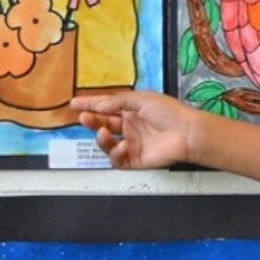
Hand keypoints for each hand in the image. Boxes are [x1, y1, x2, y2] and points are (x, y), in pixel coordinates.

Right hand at [70, 91, 195, 168]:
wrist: (186, 133)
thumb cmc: (169, 112)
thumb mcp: (142, 99)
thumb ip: (118, 102)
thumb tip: (99, 105)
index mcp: (133, 110)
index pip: (107, 106)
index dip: (90, 104)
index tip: (73, 103)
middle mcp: (130, 126)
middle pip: (103, 124)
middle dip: (91, 120)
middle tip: (84, 117)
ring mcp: (132, 143)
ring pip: (106, 143)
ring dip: (101, 138)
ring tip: (103, 132)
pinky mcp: (135, 159)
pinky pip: (117, 159)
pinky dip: (116, 152)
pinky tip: (123, 145)